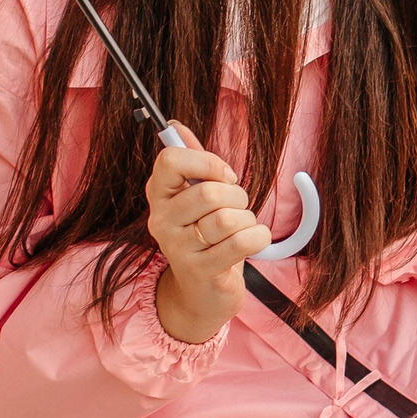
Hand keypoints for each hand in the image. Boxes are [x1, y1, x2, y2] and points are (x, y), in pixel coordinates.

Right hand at [145, 122, 269, 343]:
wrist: (202, 293)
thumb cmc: (205, 237)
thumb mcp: (195, 197)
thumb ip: (190, 160)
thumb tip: (174, 124)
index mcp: (159, 194)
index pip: (171, 160)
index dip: (208, 162)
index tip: (226, 176)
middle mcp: (162, 219)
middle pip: (210, 192)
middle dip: (238, 197)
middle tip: (238, 209)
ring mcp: (178, 247)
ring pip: (228, 218)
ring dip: (247, 220)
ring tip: (241, 229)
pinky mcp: (201, 270)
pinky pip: (242, 242)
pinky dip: (257, 237)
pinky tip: (252, 242)